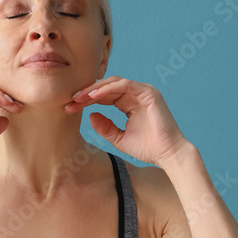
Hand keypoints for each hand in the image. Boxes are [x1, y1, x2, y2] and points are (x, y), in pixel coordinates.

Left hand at [63, 76, 188, 165]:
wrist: (167, 155)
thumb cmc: (147, 148)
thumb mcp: (119, 138)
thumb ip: (105, 127)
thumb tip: (90, 115)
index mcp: (129, 103)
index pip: (104, 97)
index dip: (86, 101)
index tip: (70, 107)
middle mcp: (136, 95)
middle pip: (106, 88)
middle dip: (87, 93)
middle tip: (70, 100)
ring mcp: (143, 92)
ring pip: (114, 83)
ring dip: (94, 89)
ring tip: (79, 97)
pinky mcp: (148, 92)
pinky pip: (124, 85)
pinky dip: (108, 89)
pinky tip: (94, 96)